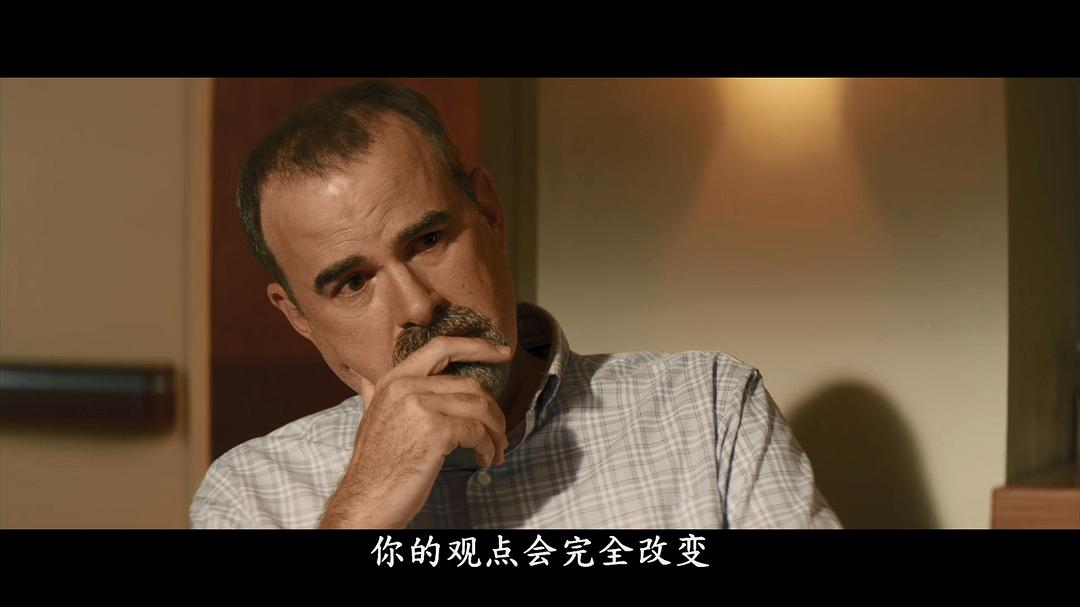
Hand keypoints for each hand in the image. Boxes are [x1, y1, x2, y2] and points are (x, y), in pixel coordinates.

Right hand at [319, 336, 512, 527]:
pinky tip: (485, 459)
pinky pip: (477, 432)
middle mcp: (406, 386)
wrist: (366, 500)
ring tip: (496, 449)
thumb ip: (376, 394)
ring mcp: (421, 406)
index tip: (502, 352)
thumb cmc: (375, 466)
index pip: (441, 347)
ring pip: (479, 407)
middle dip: (493, 409)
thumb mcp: (371, 417)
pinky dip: (488, 446)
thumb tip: (364, 376)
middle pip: (470, 384)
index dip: (476, 346)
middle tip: (500, 431)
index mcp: (394, 379)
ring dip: (495, 431)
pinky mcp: (436, 431)